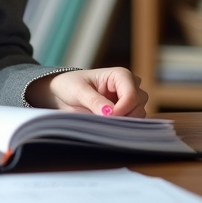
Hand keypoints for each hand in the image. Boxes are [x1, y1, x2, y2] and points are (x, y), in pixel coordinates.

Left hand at [24, 67, 147, 116]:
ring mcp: (129, 100)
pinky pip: (132, 122)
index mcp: (120, 75)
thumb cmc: (70, 85)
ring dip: (124, 122)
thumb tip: (109, 113)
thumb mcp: (79, 91)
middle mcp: (129, 86)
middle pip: (139, 105)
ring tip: (104, 122)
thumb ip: (95, 101)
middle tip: (104, 122)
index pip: (132, 94)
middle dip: (124, 116)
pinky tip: (109, 127)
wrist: (63, 93)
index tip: (107, 117)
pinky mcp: (125, 112)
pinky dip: (123, 126)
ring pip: (139, 115)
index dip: (122, 108)